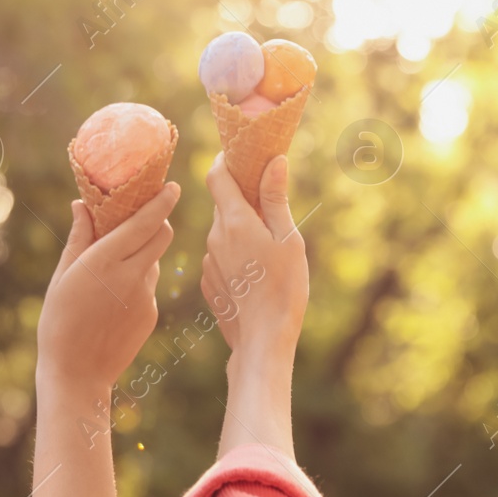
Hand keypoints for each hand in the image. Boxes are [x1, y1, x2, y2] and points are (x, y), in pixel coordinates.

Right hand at [36, 183, 179, 392]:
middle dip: (158, 222)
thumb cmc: (59, 323)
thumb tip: (82, 206)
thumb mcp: (62, 277)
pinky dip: (137, 281)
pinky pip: (149, 286)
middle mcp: (130, 276)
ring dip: (143, 254)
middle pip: (163, 236)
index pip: (145, 222)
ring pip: (155, 261)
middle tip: (142, 218)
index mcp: (105, 262)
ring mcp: (145, 297)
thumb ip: (78, 239)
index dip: (162, 202)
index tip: (172, 187)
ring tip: (113, 268)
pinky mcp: (151, 314)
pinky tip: (113, 300)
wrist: (77, 374)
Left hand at [201, 153, 308, 362]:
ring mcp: (209, 262)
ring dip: (241, 230)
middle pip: (223, 204)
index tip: (241, 155)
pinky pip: (220, 257)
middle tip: (270, 206)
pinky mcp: (209, 283)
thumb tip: (273, 161)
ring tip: (268, 248)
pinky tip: (256, 273)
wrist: (262, 341)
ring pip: (223, 233)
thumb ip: (276, 199)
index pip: (216, 175)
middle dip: (243, 199)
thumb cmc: (283, 289)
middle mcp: (215, 238)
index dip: (225, 160)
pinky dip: (235, 255)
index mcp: (235, 221)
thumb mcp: (288, 239)